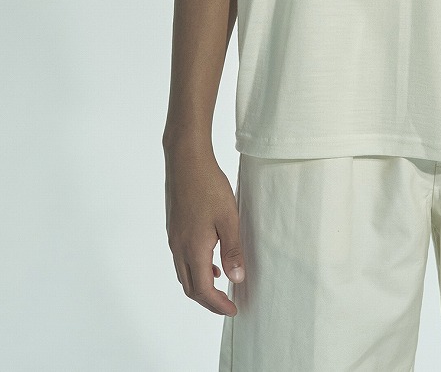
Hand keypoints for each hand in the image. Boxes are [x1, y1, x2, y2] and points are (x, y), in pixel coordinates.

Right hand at [163, 141, 245, 315]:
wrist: (186, 160)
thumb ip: (232, 250)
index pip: (202, 290)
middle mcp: (179, 247)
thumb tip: (237, 279)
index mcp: (193, 249)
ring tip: (221, 284)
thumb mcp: (229, 218)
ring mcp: (174, 238)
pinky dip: (195, 268)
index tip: (232, 310)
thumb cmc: (208, 186)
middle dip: (208, 300)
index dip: (217, 304)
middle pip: (190, 287)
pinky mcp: (174, 228)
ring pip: (184, 273)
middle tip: (226, 304)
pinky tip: (210, 259)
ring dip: (200, 284)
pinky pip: (182, 258)